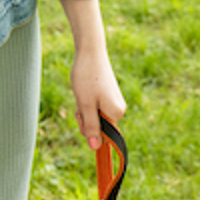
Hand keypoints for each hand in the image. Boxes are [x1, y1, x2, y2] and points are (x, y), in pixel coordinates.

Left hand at [61, 0, 126, 149]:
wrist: (90, 51)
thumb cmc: (86, 77)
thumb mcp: (85, 105)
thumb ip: (91, 127)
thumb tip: (95, 148)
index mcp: (116, 114)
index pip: (103, 137)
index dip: (88, 131)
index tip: (81, 117)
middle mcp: (119, 110)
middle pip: (99, 128)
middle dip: (85, 119)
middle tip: (80, 104)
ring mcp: (114, 103)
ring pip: (95, 118)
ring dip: (85, 111)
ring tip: (82, 95)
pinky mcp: (109, 97)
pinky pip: (96, 109)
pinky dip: (87, 104)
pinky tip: (85, 92)